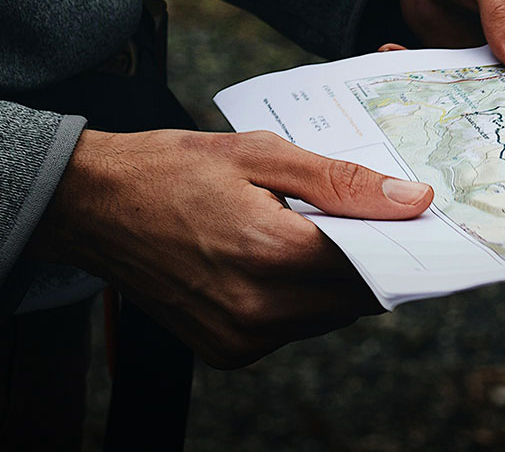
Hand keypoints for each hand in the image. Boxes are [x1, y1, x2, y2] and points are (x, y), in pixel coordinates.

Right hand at [27, 128, 432, 368]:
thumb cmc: (172, 169)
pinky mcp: (226, 351)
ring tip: (303, 228)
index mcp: (272, 254)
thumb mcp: (261, 153)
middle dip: (368, 257)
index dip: (399, 239)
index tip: (414, 217)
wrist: (90, 206)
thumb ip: (343, 182)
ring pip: (327, 316)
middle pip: (356, 297)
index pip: (372, 264)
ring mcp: (240, 338)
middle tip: (360, 212)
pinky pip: (290, 327)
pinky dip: (296, 296)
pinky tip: (271, 254)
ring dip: (332, 279)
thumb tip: (413, 200)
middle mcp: (259, 311)